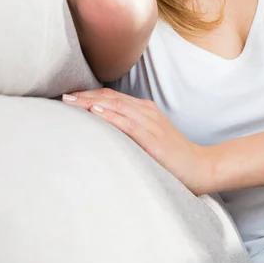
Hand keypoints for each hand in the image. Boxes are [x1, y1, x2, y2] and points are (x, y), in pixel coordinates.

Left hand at [61, 88, 213, 194]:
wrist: (200, 167)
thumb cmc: (173, 157)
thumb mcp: (150, 138)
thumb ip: (131, 130)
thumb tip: (105, 132)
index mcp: (146, 110)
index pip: (112, 97)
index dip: (90, 95)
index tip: (71, 97)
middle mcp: (146, 111)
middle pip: (110, 98)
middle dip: (85, 96)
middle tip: (63, 97)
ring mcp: (150, 123)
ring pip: (115, 106)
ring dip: (91, 102)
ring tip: (71, 101)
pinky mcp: (152, 137)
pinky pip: (127, 123)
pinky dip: (110, 115)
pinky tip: (95, 112)